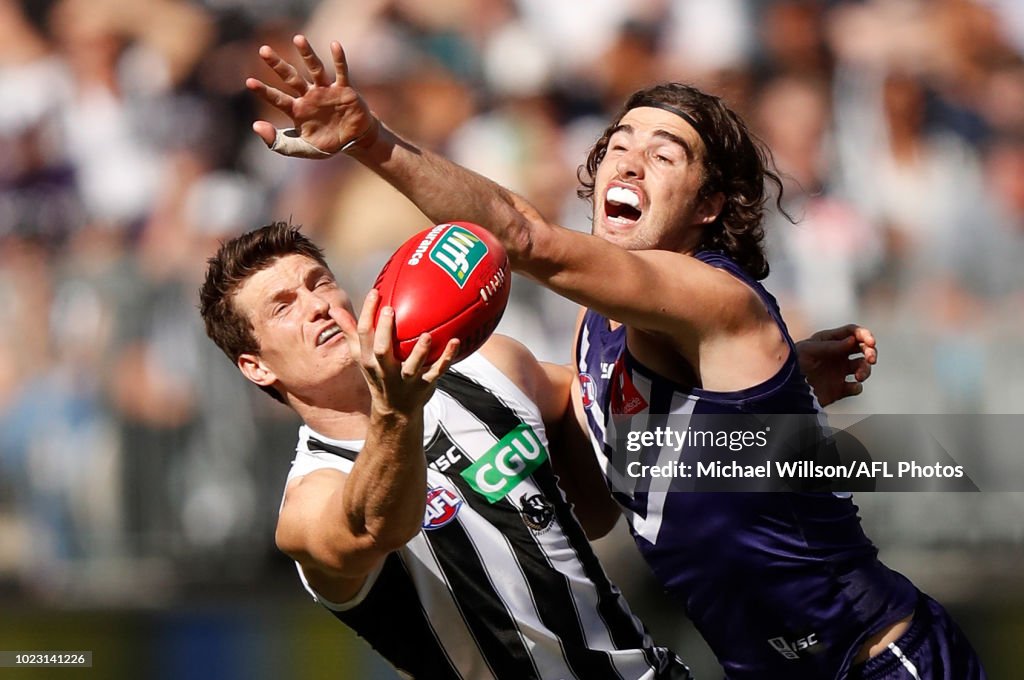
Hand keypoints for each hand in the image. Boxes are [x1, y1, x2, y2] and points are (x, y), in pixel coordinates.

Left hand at [246, 34, 377, 157]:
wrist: (354, 142)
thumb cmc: (326, 144)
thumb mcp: (301, 149)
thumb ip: (278, 142)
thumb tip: (255, 125)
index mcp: (297, 110)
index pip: (277, 98)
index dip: (263, 91)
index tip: (249, 82)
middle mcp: (309, 96)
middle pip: (291, 77)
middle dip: (277, 64)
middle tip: (263, 50)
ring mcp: (326, 91)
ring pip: (315, 69)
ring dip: (307, 54)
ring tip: (298, 38)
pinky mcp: (344, 90)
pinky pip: (341, 72)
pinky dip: (339, 59)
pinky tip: (334, 45)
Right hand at [344, 290, 458, 414]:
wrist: (394, 411)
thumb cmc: (379, 376)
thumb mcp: (362, 357)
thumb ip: (351, 332)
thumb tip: (334, 309)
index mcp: (369, 360)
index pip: (364, 335)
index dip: (367, 313)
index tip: (375, 292)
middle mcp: (385, 371)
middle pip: (382, 351)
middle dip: (385, 331)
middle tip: (391, 309)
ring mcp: (406, 380)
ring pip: (412, 366)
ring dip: (420, 351)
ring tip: (427, 334)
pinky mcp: (425, 385)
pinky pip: (437, 371)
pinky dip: (447, 357)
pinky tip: (455, 341)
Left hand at [796, 324, 876, 406]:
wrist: (783, 389)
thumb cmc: (791, 363)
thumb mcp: (807, 350)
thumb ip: (829, 346)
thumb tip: (852, 341)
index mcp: (829, 341)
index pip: (852, 332)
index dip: (865, 334)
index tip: (871, 342)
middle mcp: (836, 355)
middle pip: (862, 349)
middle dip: (871, 352)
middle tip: (871, 359)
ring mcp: (838, 372)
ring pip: (862, 367)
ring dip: (866, 370)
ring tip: (859, 376)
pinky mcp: (838, 389)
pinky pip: (855, 387)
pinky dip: (857, 387)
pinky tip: (852, 386)